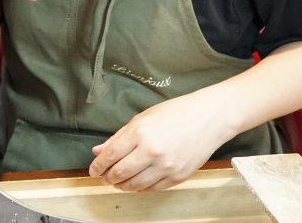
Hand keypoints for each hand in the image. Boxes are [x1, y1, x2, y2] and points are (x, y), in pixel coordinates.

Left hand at [87, 91, 234, 191]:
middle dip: (108, 177)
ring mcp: (166, 167)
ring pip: (135, 185)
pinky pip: (153, 189)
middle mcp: (152, 152)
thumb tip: (99, 152)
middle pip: (120, 173)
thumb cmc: (176, 113)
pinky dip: (140, 188)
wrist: (209, 118)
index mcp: (140, 133)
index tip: (92, 170)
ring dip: (122, 185)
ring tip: (118, 181)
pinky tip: (136, 183)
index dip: (98, 165)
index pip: (111, 155)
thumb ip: (119, 137)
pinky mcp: (178, 177)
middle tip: (104, 176)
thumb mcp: (142, 119)